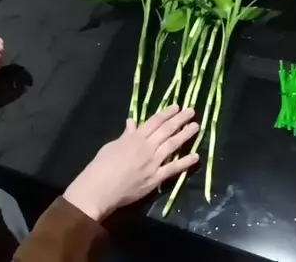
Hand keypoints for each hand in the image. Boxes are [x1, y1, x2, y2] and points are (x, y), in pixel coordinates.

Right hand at [63, 105, 199, 220]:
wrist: (99, 188)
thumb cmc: (101, 166)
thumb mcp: (112, 145)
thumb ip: (126, 135)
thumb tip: (131, 122)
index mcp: (135, 138)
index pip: (154, 122)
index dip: (166, 113)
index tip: (177, 107)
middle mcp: (147, 147)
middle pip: (166, 130)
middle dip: (180, 120)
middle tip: (191, 112)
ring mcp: (153, 163)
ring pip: (172, 145)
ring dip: (185, 135)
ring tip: (196, 126)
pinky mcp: (156, 178)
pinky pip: (173, 169)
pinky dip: (185, 162)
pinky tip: (196, 156)